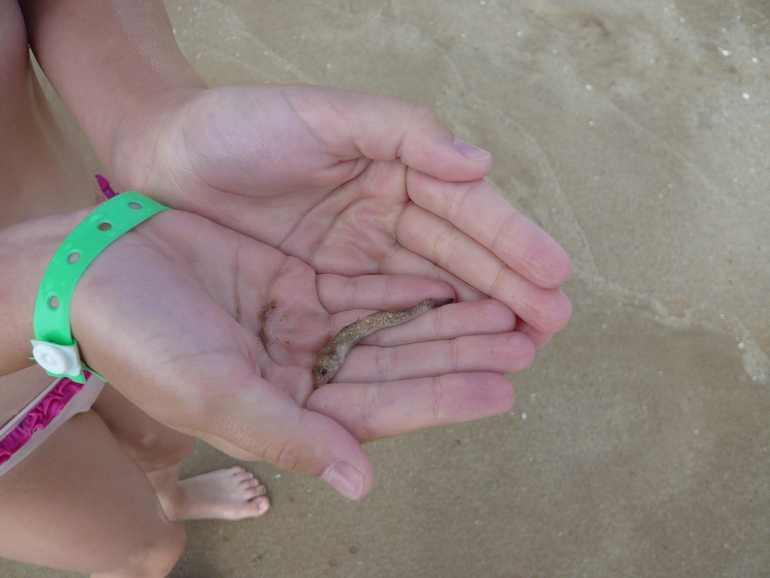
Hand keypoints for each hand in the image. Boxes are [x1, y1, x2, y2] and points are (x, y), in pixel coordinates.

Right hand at [71, 208, 529, 498]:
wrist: (94, 270)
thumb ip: (291, 438)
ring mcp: (301, 325)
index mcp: (288, 410)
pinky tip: (444, 278)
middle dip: (460, 354)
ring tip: (502, 308)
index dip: (444, 398)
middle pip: (398, 365)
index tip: (504, 388)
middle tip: (524, 340)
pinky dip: (404, 284)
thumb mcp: (215, 395)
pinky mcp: (293, 283)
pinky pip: (363, 287)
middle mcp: (302, 373)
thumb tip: (362, 484)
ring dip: (444, 318)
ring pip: (389, 324)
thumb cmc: (142, 340)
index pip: (383, 408)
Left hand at [114, 84, 571, 346]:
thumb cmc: (238, 127)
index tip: (554, 276)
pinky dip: (418, 344)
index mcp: (394, 174)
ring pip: (426, 301)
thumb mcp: (322, 116)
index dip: (510, 242)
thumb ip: (403, 131)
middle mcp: (383, 224)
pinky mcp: (322, 303)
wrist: (161, 162)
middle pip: (456, 264)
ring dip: (472, 327)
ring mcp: (355, 267)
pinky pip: (378, 326)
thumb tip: (480, 164)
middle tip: (551, 327)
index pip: (464, 212)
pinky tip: (455, 361)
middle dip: (506, 293)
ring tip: (519, 352)